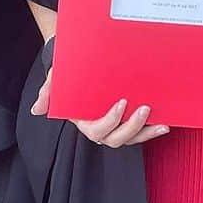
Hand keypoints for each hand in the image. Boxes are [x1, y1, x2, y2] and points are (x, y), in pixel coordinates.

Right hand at [29, 59, 168, 145]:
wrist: (80, 62)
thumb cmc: (68, 73)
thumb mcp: (56, 80)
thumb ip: (49, 92)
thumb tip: (38, 108)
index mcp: (83, 121)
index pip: (97, 130)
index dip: (110, 121)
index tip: (121, 103)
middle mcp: (100, 127)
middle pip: (116, 139)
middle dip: (131, 128)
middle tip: (144, 109)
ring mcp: (115, 125)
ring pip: (130, 138)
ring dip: (146, 133)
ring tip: (161, 124)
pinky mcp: (127, 119)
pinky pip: (140, 132)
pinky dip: (152, 130)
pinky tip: (165, 123)